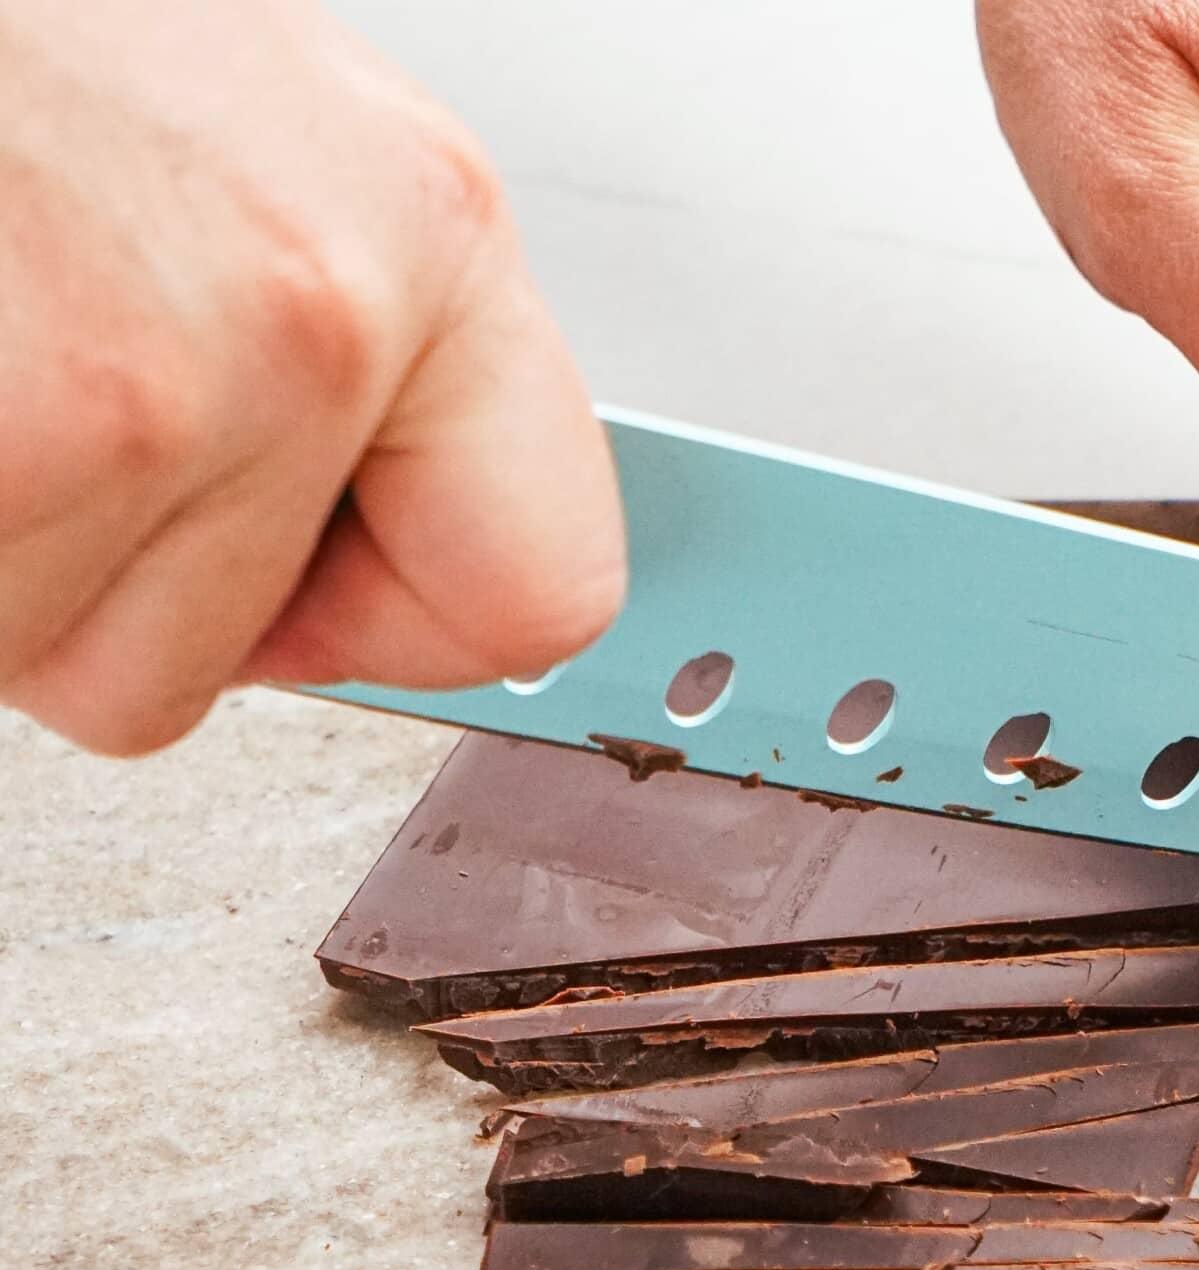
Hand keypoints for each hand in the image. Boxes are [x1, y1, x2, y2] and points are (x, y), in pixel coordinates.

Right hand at [0, 0, 622, 754]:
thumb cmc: (36, 28)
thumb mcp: (232, 129)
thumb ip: (333, 355)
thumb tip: (381, 548)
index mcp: (412, 219)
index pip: (536, 586)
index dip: (391, 614)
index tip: (312, 573)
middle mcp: (303, 311)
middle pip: (233, 659)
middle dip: (112, 572)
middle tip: (34, 360)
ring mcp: (129, 393)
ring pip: (78, 665)